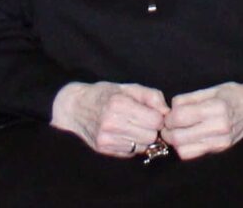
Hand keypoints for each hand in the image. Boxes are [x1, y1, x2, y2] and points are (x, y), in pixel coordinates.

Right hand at [51, 82, 167, 156]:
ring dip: (143, 138)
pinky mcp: (103, 149)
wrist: (75, 108)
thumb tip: (167, 112)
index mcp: (120, 104)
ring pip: (142, 147)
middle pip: (151, 136)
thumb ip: (152, 97)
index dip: (159, 117)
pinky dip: (132, 145)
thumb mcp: (130, 88)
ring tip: (135, 127)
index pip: (155, 120)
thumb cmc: (106, 95)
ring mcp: (106, 138)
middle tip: (146, 121)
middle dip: (153, 129)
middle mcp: (112, 123)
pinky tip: (125, 134)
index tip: (154, 113)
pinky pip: (130, 153)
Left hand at [161, 80, 242, 159]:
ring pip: (182, 149)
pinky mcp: (219, 149)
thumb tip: (169, 109)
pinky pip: (192, 154)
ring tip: (178, 130)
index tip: (170, 113)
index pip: (180, 117)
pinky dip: (184, 147)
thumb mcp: (212, 89)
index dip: (168, 116)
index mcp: (217, 107)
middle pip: (178, 137)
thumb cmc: (233, 95)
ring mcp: (220, 141)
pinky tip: (187, 137)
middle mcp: (219, 127)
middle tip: (169, 123)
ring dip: (174, 141)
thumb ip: (189, 99)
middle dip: (167, 130)